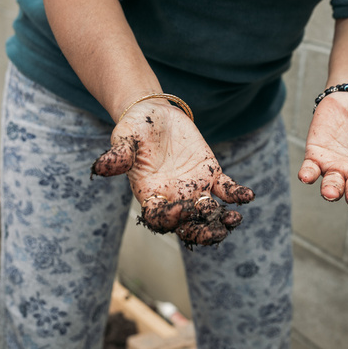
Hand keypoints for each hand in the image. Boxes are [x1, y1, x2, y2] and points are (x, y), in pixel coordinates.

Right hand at [91, 100, 254, 245]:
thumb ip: (117, 155)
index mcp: (150, 196)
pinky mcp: (211, 175)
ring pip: (210, 213)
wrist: (154, 115)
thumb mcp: (124, 138)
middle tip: (216, 233)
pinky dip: (237, 194)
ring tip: (234, 219)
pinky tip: (248, 196)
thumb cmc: (134, 129)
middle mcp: (173, 198)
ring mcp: (194, 189)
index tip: (182, 210)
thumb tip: (98, 167)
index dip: (169, 218)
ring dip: (222, 220)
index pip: (159, 217)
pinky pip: (227, 189)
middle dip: (201, 231)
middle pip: (188, 225)